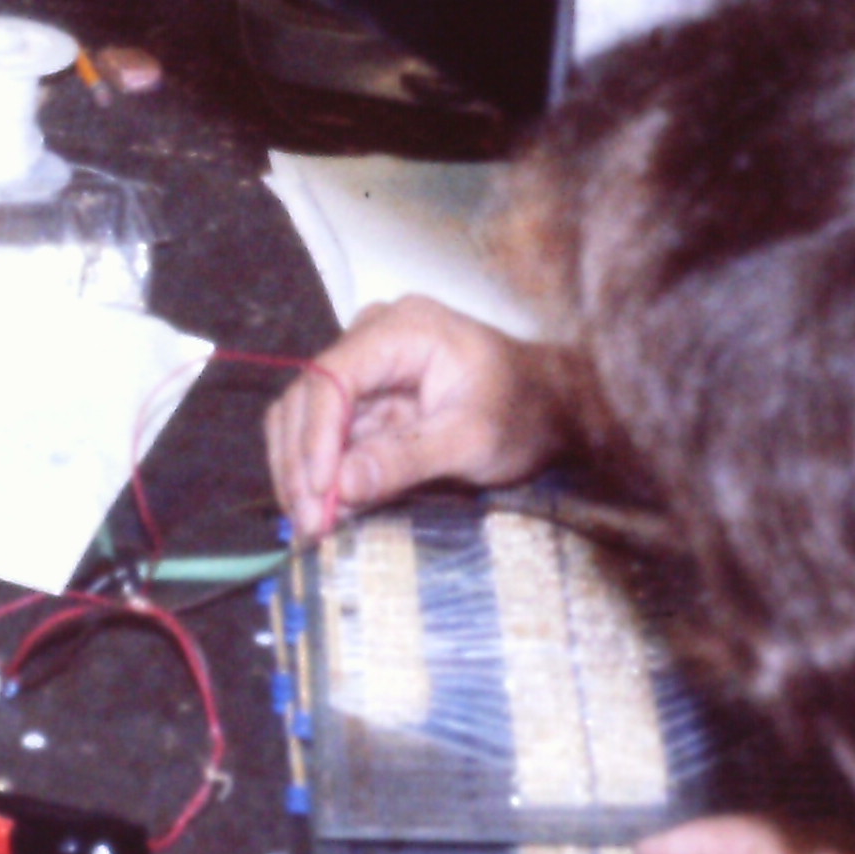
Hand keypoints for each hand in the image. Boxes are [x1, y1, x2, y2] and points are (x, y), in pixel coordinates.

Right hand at [263, 296, 575, 539]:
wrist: (552, 407)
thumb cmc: (524, 412)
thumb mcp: (473, 440)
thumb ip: (406, 459)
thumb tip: (342, 487)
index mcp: (402, 329)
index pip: (333, 376)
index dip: (315, 436)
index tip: (318, 491)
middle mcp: (373, 337)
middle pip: (308, 396)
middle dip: (302, 462)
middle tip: (309, 523)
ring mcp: (365, 367)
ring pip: (305, 416)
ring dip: (301, 470)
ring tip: (312, 524)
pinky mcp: (365, 399)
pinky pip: (325, 433)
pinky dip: (319, 471)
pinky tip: (324, 509)